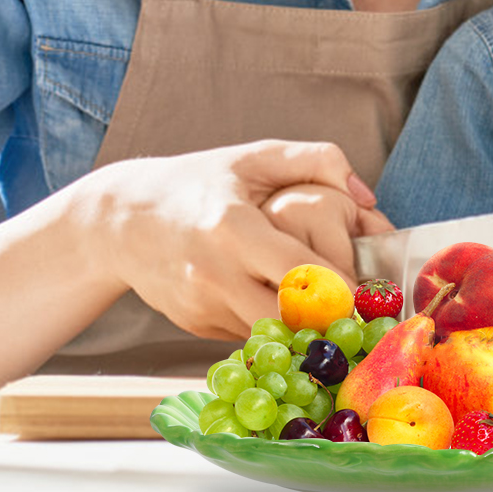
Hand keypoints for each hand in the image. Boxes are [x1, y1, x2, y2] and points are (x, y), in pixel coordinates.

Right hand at [85, 140, 379, 341]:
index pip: (300, 274)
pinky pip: (247, 333)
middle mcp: (215, 273)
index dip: (341, 291)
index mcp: (234, 227)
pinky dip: (269, 324)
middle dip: (326, 324)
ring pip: (271, 334)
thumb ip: (317, 160)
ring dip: (301, 328)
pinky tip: (277, 303)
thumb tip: (366, 195)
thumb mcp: (255, 156)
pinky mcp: (195, 325)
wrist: (119, 219)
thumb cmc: (198, 181)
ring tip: (330, 316)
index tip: (373, 297)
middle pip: (287, 321)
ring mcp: (202, 304)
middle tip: (361, 319)